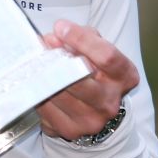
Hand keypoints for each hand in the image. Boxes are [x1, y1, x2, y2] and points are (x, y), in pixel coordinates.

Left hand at [36, 19, 139, 140]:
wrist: (96, 108)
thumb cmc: (96, 71)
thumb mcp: (98, 49)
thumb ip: (82, 38)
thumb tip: (55, 37)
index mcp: (124, 77)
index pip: (107, 57)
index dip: (81, 39)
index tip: (60, 27)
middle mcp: (109, 102)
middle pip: (79, 79)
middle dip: (55, 58)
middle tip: (41, 43)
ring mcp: (90, 120)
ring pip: (58, 93)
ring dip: (41, 73)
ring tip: (34, 57)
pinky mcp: (68, 129)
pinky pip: (45, 107)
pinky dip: (35, 90)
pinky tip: (32, 78)